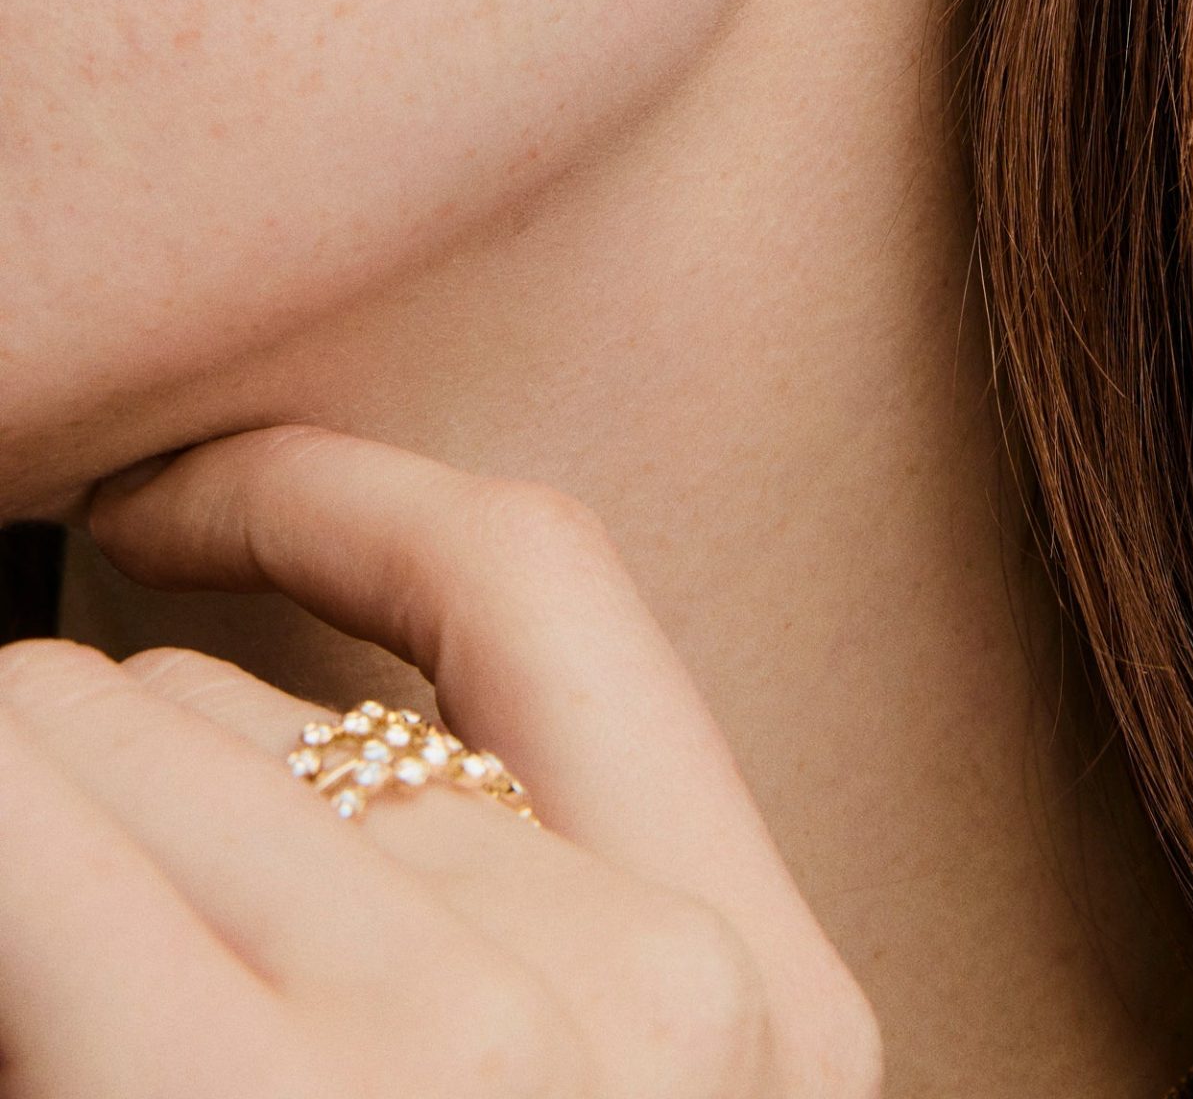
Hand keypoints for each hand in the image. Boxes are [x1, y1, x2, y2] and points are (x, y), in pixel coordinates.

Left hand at [0, 427, 881, 1096]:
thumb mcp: (568, 1097)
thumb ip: (492, 921)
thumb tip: (264, 709)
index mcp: (778, 1012)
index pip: (540, 588)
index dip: (332, 495)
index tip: (164, 496)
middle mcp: (679, 994)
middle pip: (312, 705)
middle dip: (154, 784)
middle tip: (82, 946)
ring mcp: (489, 1048)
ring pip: (154, 733)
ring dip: (48, 824)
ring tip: (57, 1001)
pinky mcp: (259, 1096)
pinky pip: (39, 795)